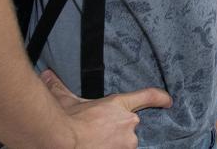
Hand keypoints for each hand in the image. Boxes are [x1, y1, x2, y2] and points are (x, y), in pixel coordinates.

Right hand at [42, 69, 170, 148]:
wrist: (62, 141)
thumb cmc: (65, 120)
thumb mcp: (66, 101)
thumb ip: (60, 87)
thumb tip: (48, 75)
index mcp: (119, 106)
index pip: (147, 96)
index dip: (161, 98)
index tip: (169, 101)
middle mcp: (129, 124)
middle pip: (129, 127)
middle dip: (116, 131)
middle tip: (97, 134)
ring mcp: (127, 143)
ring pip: (125, 145)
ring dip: (113, 145)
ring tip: (95, 143)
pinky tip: (98, 147)